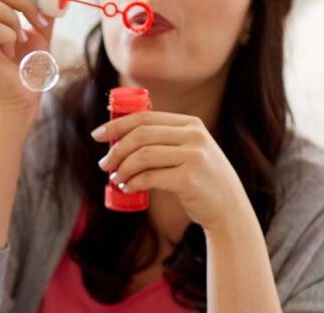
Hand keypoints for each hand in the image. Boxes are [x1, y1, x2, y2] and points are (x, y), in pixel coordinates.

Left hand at [93, 111, 254, 230]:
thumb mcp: (189, 151)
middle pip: (140, 135)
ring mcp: (195, 156)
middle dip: (116, 150)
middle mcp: (195, 136)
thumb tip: (116, 137)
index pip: (144, 117)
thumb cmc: (200, 180)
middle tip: (104, 164)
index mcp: (191, 124)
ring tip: (116, 179)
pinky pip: (149, 177)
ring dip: (122, 168)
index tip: (97, 135)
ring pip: (142, 156)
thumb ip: (163, 140)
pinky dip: (132, 182)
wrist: (229, 210)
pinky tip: (127, 188)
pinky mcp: (190, 179)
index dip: (116, 125)